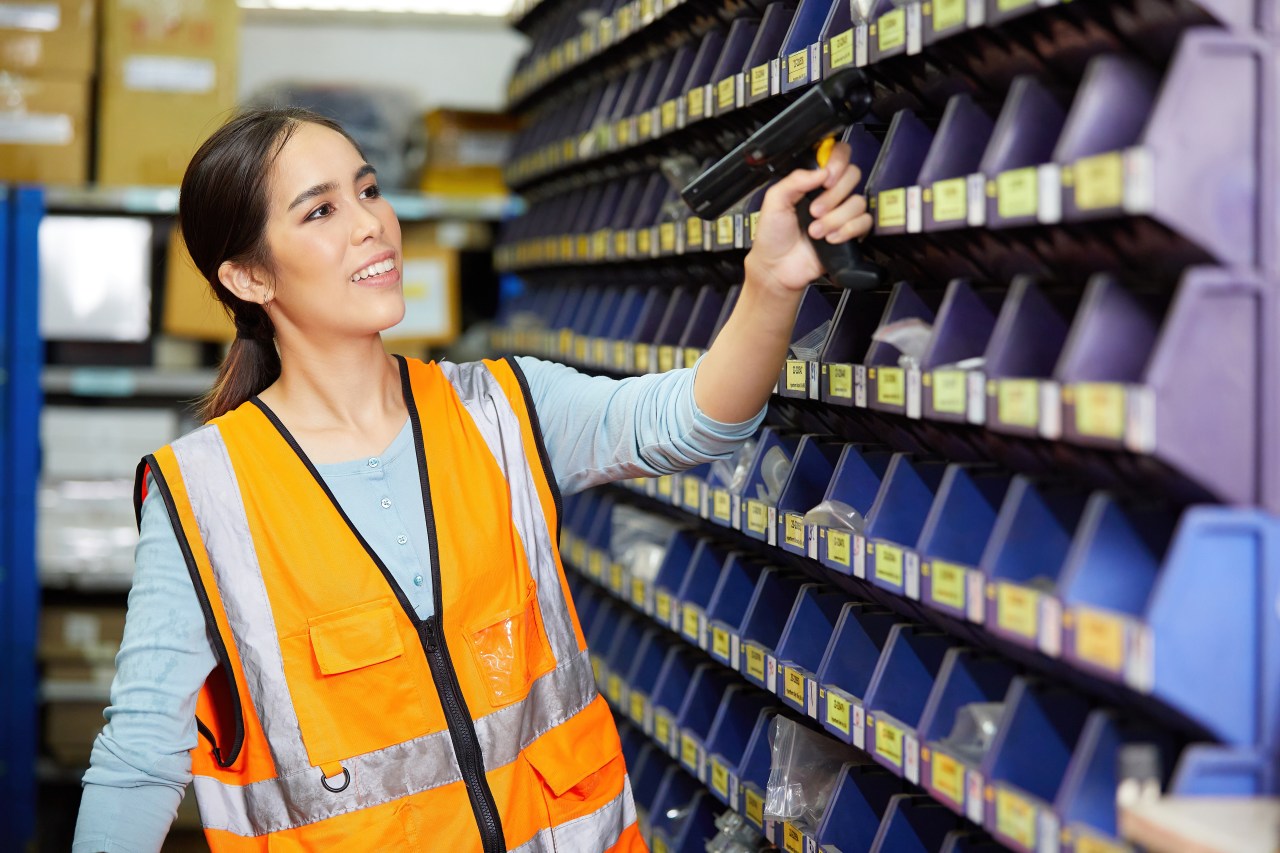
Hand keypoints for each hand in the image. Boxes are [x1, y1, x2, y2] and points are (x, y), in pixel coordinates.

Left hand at [743, 141, 872, 294]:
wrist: (777, 268)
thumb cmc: (773, 236)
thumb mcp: (774, 201)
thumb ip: (795, 180)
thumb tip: (821, 170)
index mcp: (812, 182)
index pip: (838, 156)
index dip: (838, 162)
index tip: (827, 177)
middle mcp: (830, 194)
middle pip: (853, 175)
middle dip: (833, 195)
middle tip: (814, 210)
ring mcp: (841, 213)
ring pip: (858, 202)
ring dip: (835, 218)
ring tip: (816, 230)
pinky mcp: (849, 232)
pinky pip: (864, 222)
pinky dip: (847, 230)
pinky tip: (830, 238)